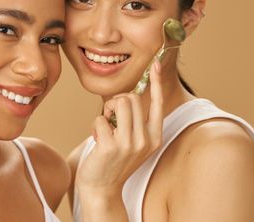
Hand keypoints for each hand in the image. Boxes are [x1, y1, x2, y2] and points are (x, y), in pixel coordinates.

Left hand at [76, 61, 162, 220]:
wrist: (102, 188)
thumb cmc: (114, 160)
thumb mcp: (132, 142)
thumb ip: (135, 122)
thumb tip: (129, 96)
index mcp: (154, 138)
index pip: (158, 104)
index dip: (156, 82)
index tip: (154, 64)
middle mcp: (146, 141)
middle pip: (131, 98)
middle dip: (116, 101)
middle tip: (110, 116)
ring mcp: (129, 145)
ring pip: (118, 104)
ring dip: (106, 110)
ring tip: (105, 125)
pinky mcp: (111, 147)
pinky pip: (100, 118)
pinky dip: (95, 124)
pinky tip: (97, 139)